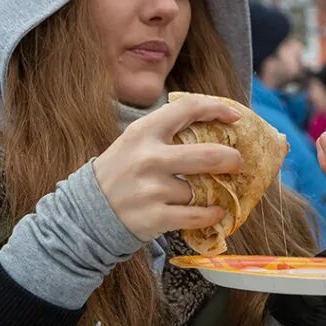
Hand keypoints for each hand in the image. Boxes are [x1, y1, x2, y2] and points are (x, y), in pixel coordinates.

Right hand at [92, 94, 243, 241]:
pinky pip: (196, 216)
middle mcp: (148, 158)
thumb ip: (166, 132)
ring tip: (221, 192)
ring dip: (216, 192)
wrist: (86, 213)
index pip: (188, 109)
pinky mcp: (154, 217)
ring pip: (201, 189)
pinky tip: (217, 212)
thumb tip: (214, 126)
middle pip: (208, 154)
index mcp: (144, 131)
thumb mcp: (134, 142)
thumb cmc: (120, 172)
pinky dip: (212, 215)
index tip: (235, 117)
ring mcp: (151, 189)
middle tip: (239, 162)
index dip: (217, 108)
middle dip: (232, 159)